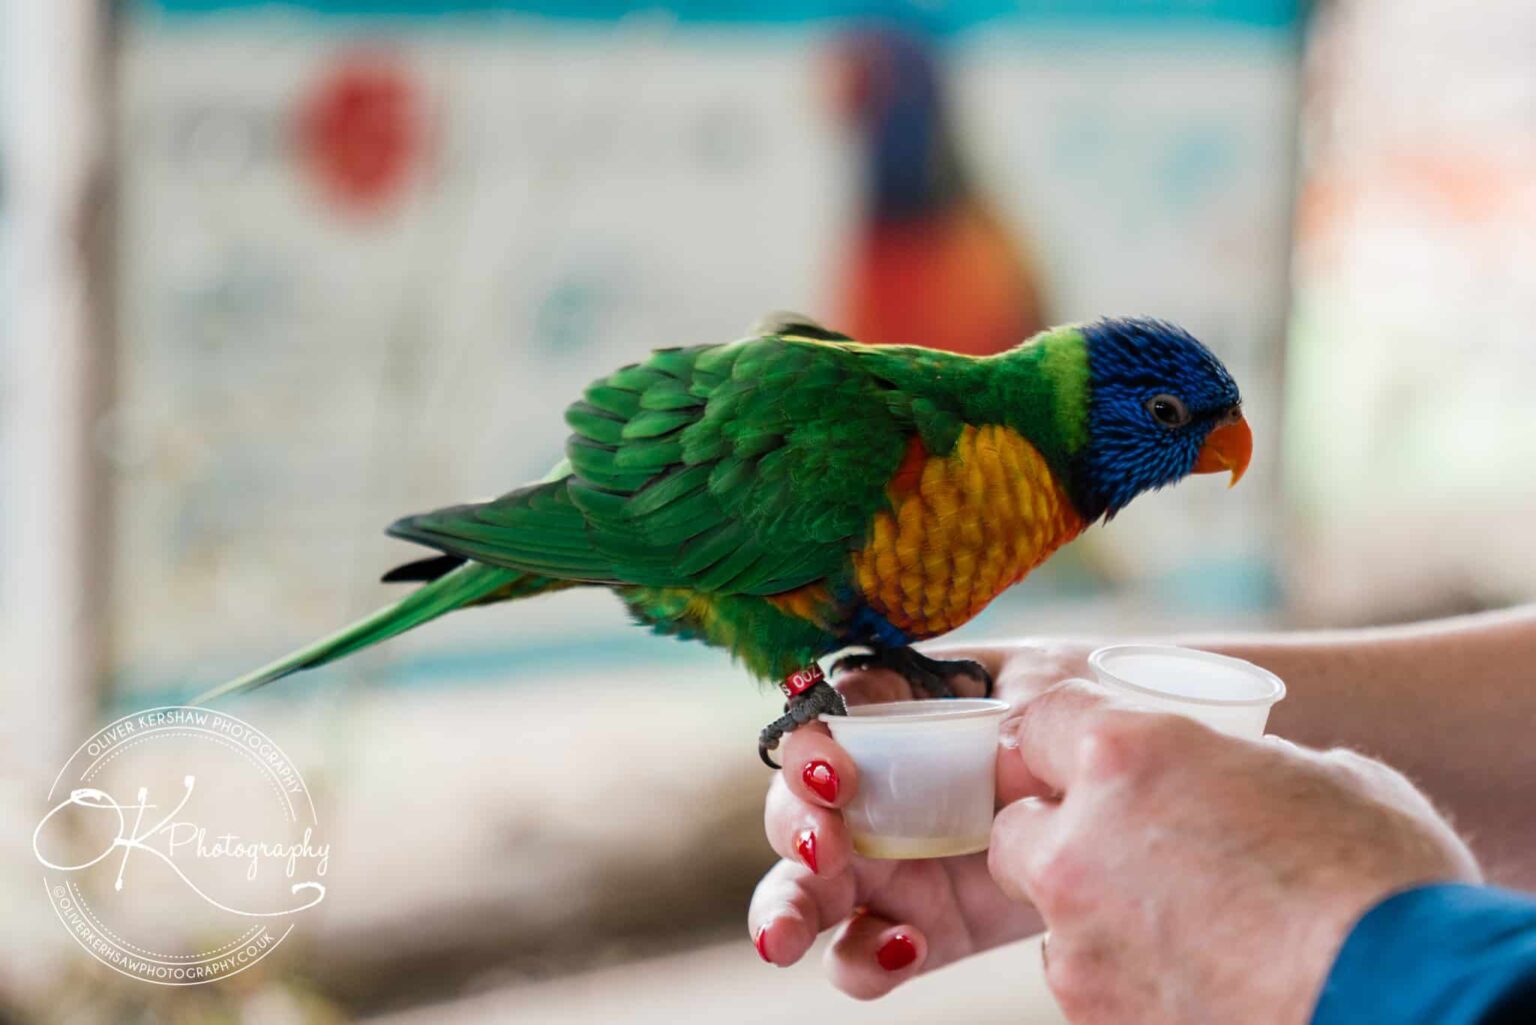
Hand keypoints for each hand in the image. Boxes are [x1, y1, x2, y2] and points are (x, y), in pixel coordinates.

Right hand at [746, 641, 1090, 997]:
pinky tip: (903, 949)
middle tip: (822, 846)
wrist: (1130, 799)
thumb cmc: (1080, 716)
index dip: (812, 746)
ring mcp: (889, 863)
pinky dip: (864, 961)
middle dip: (793, 823)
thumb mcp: (1048, 689)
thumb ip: (1009, 707)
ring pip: (803, 887)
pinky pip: (862, 954)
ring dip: (784, 908)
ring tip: (783, 938)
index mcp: (893, 714)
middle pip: (796, 802)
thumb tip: (988, 746)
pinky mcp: (920, 926)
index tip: (837, 774)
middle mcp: (874, 790)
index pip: (826, 720)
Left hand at [989, 680, 1481, 1024]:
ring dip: (1097, 911)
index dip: (1064, 737)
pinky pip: (1089, 979)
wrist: (1405, 1002)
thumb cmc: (1380, 880)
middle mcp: (1077, 844)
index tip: (1084, 756)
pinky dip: (1127, 974)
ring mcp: (1077, 941)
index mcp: (1125, 757)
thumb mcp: (1320, 776)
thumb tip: (1236, 781)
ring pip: (1052, 913)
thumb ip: (1239, 769)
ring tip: (1190, 925)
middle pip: (1017, 827)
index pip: (1041, 719)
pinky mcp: (1094, 1015)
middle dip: (1060, 833)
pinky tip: (1199, 973)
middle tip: (1132, 848)